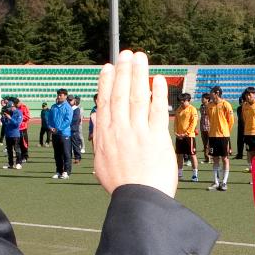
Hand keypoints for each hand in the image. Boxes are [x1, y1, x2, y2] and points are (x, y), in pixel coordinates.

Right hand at [93, 51, 176, 196]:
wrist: (139, 201)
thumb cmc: (123, 185)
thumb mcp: (102, 162)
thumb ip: (100, 136)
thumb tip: (96, 116)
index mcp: (105, 137)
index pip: (105, 103)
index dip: (106, 82)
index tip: (109, 67)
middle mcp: (119, 131)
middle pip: (120, 95)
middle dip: (123, 71)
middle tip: (126, 54)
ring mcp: (137, 133)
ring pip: (136, 97)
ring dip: (138, 75)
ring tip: (140, 57)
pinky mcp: (155, 138)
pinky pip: (156, 110)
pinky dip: (157, 93)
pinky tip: (157, 79)